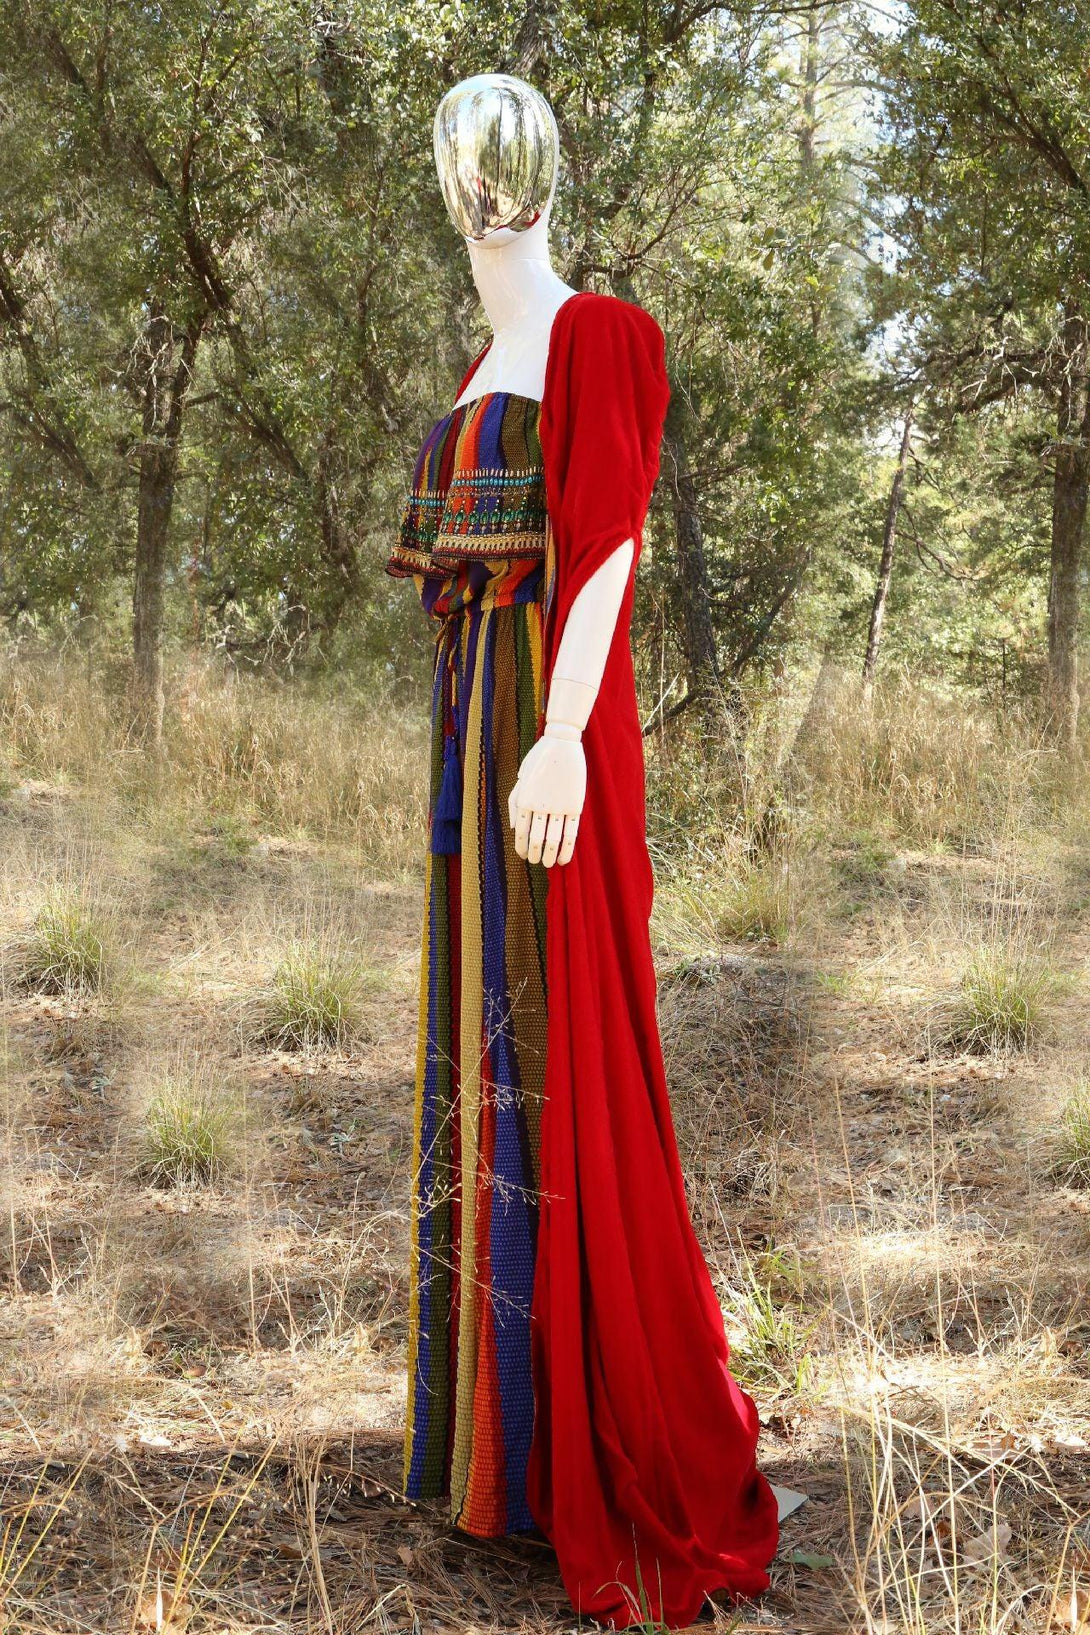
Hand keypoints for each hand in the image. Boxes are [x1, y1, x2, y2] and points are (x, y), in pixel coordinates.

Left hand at [507, 728, 585, 866]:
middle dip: (535, 854)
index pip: (522, 831)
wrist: (561, 743)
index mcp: (525, 799)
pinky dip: (567, 848)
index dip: (522, 847)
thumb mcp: (522, 778)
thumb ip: (516, 802)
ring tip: (549, 864)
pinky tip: (564, 858)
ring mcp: (558, 806)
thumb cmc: (539, 759)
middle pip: (537, 838)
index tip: (524, 856)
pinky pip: (571, 832)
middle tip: (536, 863)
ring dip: (550, 855)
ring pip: (553, 838)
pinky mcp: (575, 805)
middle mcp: (540, 805)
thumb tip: (515, 828)